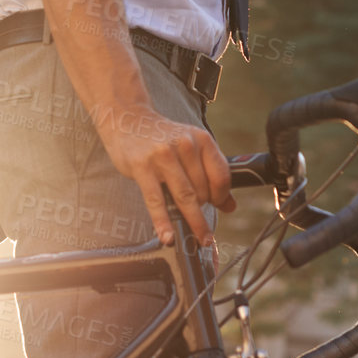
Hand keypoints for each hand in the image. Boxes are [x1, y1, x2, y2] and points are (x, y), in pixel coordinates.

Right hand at [97, 105, 235, 246]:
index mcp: (201, 139)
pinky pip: (156, 201)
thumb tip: (230, 206)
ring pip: (184, 197)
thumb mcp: (190, 147)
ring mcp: (163, 155)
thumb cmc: (162, 137)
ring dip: (193, 221)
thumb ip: (209, 173)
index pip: (221, 175)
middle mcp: (185, 145)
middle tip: (198, 220)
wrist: (127, 118)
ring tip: (198, 239)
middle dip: (202, 209)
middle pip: (203, 190)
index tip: (217, 206)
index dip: (221, 196)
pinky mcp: (142, 167)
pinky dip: (163, 222)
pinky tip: (168, 237)